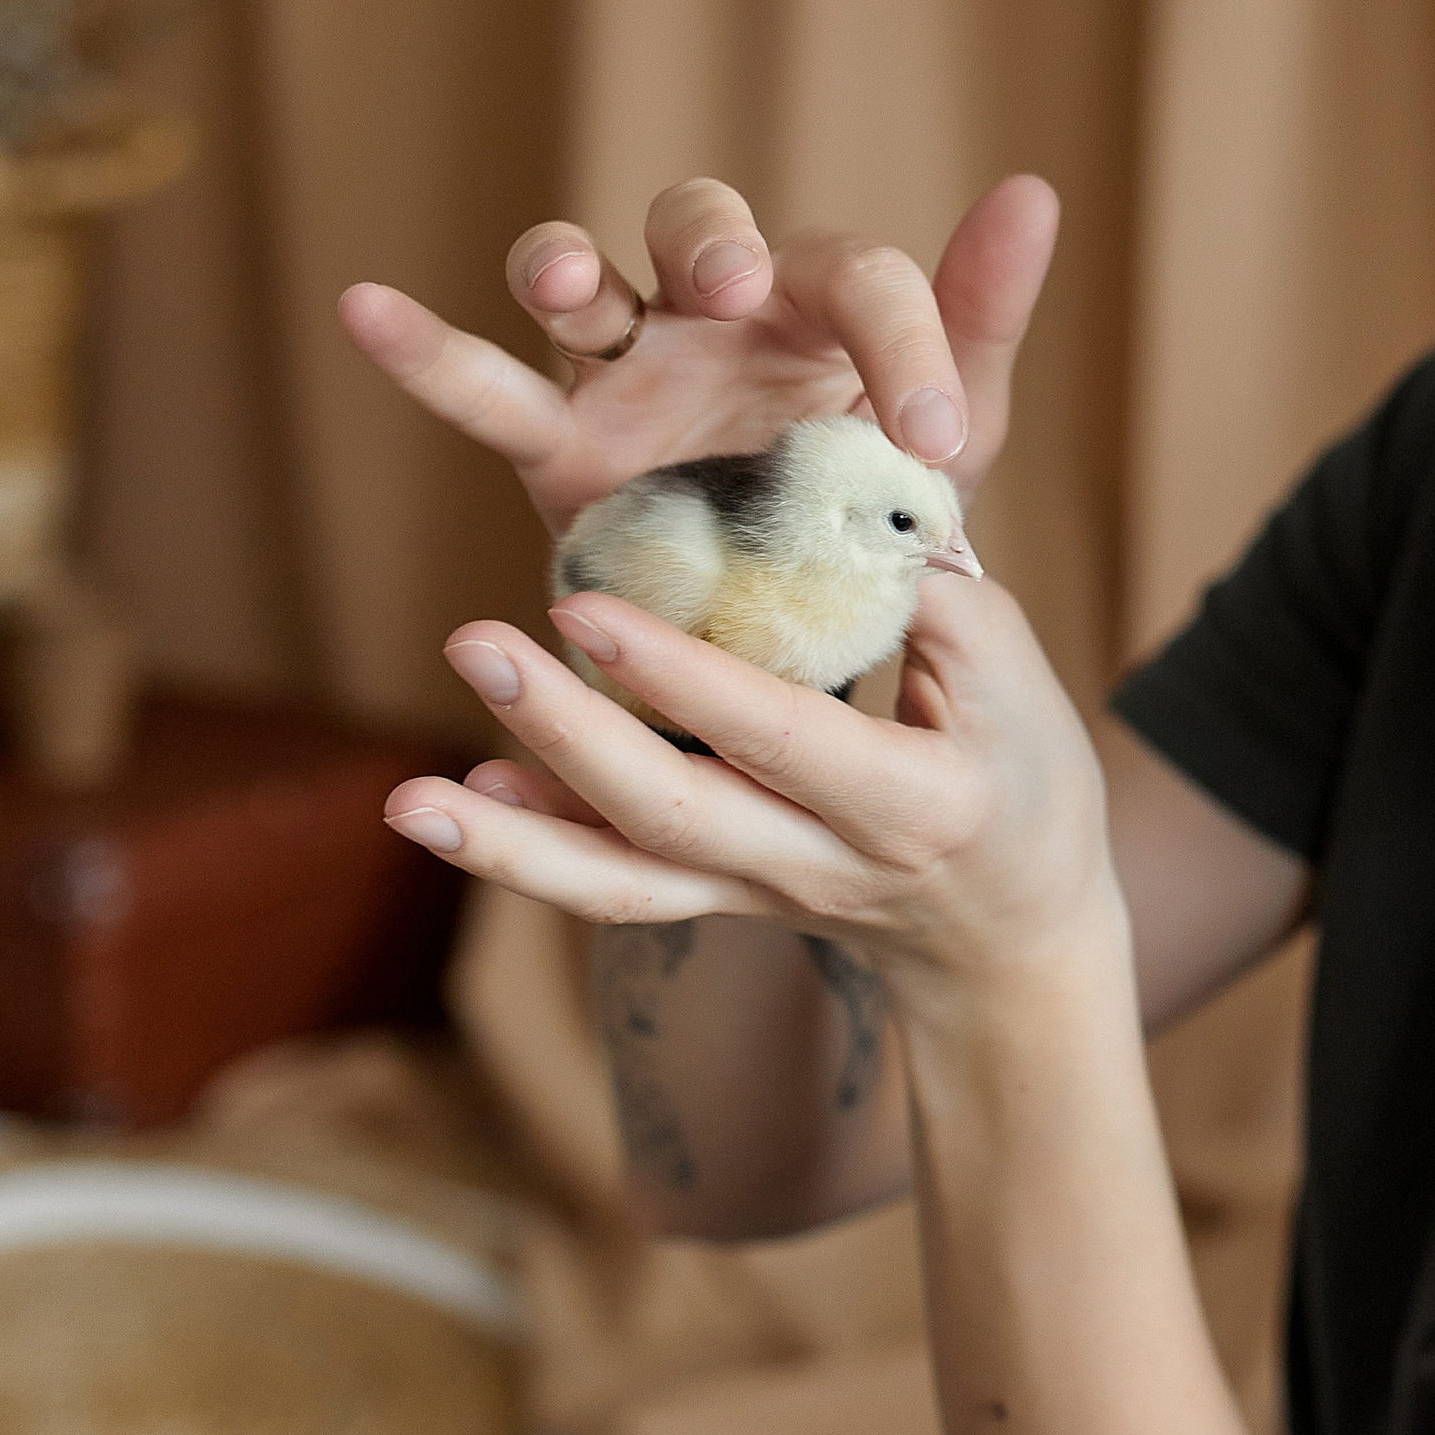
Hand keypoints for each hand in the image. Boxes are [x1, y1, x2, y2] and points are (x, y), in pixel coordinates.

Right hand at [340, 172, 1060, 537]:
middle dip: (713, 241)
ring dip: (567, 268)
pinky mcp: (557, 440)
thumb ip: (976, 321)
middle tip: (737, 285)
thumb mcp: (946, 437)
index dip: (898, 348)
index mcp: (816, 302)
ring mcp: (625, 363)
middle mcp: (712, 308)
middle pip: (698, 222)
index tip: (933, 449)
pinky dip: (422, 349)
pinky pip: (483, 387)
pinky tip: (361, 307)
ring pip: (581, 277)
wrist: (793, 631)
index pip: (859, 285)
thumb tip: (1037, 186)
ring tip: (571, 286)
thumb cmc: (869, 505)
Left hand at [388, 569, 1122, 1010]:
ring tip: (407, 800)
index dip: (684, 678)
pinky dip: (532, 850)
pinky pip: (617, 889)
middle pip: (677, 816)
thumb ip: (935, 596)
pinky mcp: (716, 903)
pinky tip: (450, 806)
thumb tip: (851, 500)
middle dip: (569, 739)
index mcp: (910, 801)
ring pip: (624, 881)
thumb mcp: (1020, 682)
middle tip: (477, 644)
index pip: (783, 737)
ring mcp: (758, 895)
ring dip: (509, 844)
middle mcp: (822, 864)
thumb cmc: (1026, 777)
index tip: (590, 606)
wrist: (1009, 934)